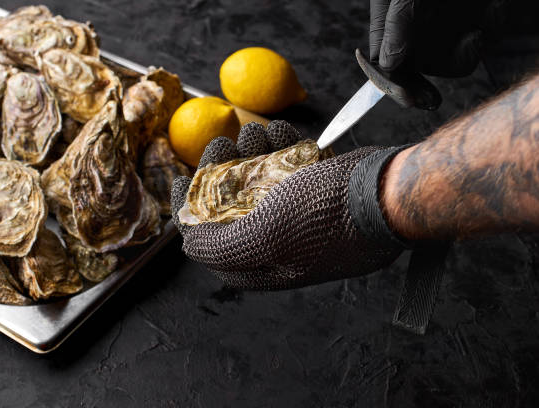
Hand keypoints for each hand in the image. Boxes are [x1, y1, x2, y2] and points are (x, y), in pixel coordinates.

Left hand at [170, 121, 405, 289]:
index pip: (210, 244)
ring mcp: (302, 218)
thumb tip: (186, 244)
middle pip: (234, 208)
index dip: (190, 211)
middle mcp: (280, 245)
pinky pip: (291, 170)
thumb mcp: (264, 237)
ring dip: (253, 152)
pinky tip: (283, 132)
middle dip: (224, 170)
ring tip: (255, 131)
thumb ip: (219, 246)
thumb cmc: (326, 215)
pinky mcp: (321, 193)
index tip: (180, 180)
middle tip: (223, 140)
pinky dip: (283, 148)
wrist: (392, 192)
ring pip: (262, 182)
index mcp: (263, 265)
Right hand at [370, 0, 507, 76]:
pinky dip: (494, 21)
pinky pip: (486, 33)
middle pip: (423, 67)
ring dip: (472, 47)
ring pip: (458, 57)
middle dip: (439, 71)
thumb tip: (387, 67)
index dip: (395, 86)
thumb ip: (395, 29)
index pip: (386, 65)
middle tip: (448, 78)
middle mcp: (419, 24)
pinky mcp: (478, 12)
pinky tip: (495, 4)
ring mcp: (449, 20)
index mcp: (392, 21)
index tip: (410, 99)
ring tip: (482, 23)